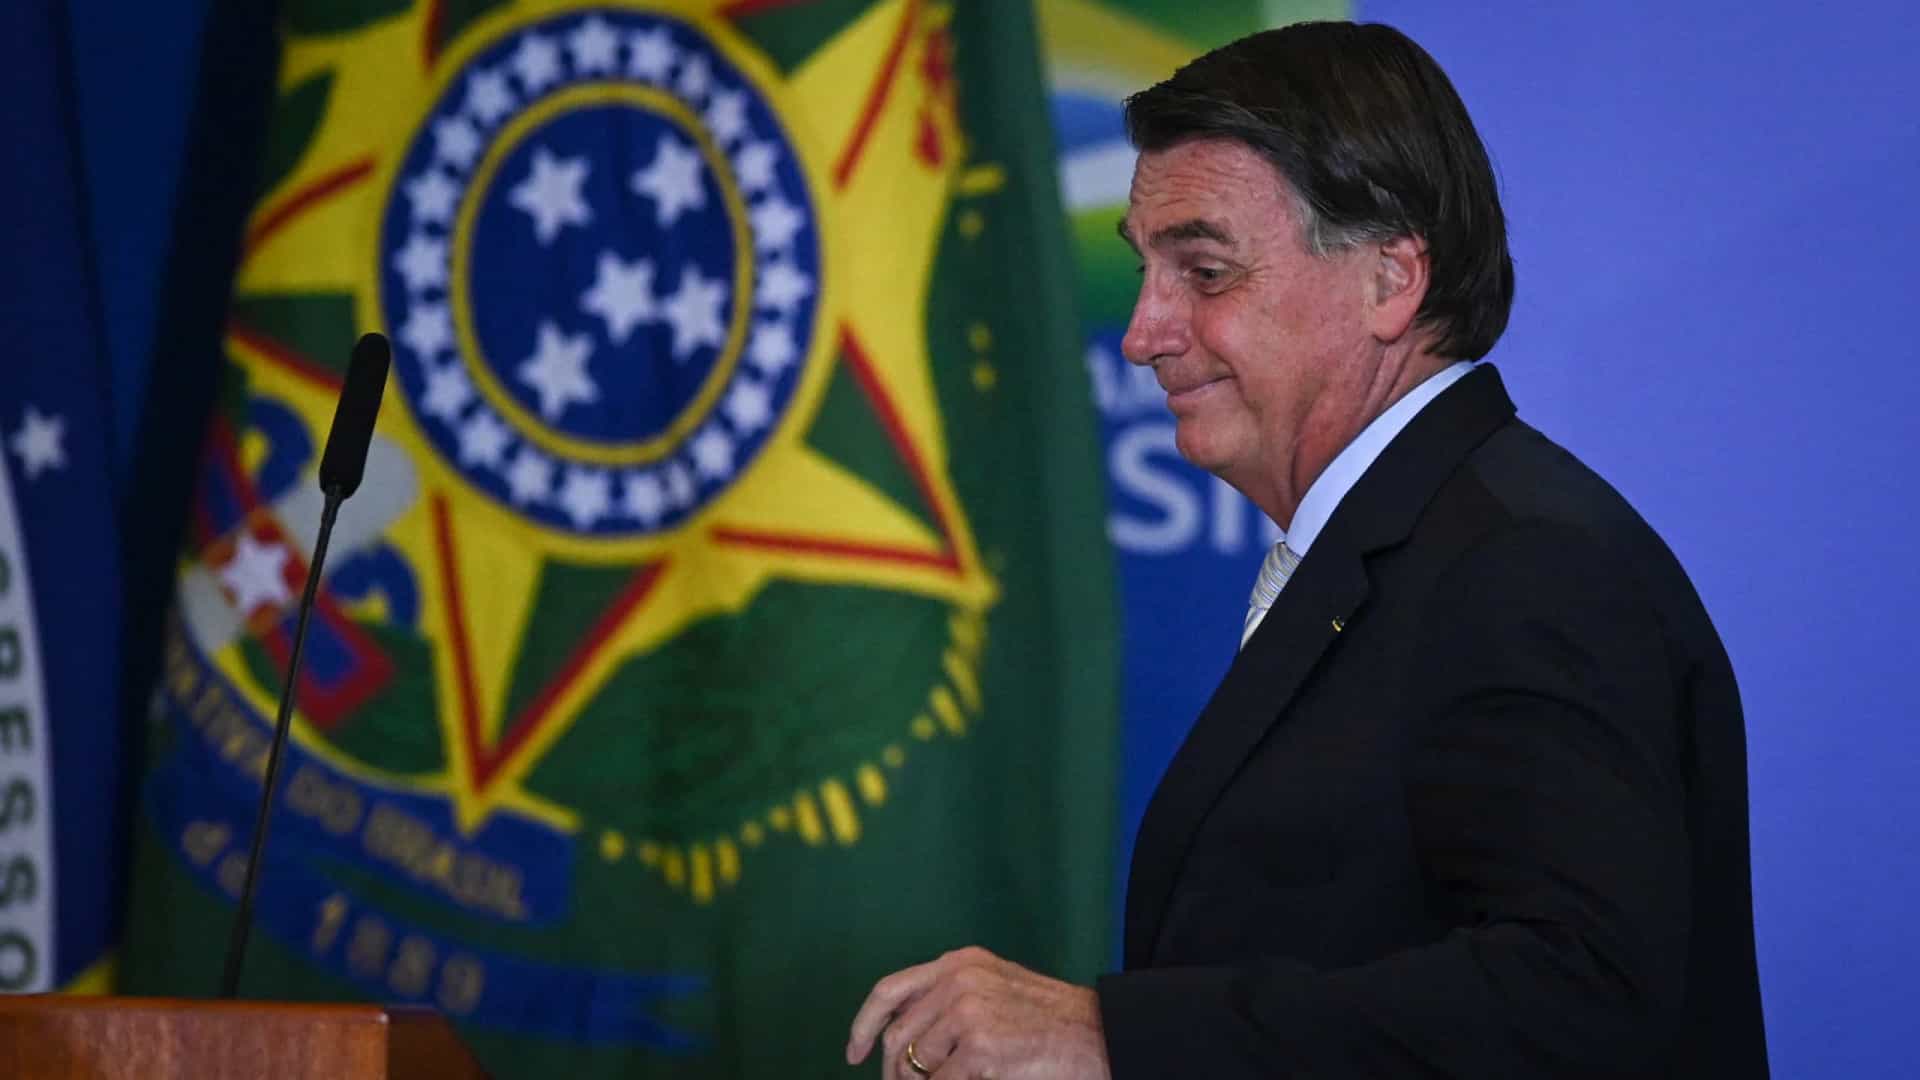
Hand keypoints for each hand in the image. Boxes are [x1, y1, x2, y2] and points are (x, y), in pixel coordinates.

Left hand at [846, 946, 1110, 1078]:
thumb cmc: (1052, 1020)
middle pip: (898, 1036)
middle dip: (894, 1072)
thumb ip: (952, 997)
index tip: (853, 1053)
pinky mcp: (979, 1048)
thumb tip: (907, 1036)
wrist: (1098, 1034)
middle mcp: (958, 980)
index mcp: (960, 962)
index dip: (864, 1025)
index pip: (890, 990)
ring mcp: (967, 1012)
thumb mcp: (998, 988)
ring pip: (914, 1066)